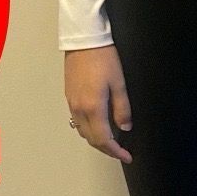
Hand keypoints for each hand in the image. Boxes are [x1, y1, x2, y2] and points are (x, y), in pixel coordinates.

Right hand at [63, 44, 133, 163]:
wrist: (84, 39)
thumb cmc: (103, 58)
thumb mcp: (119, 83)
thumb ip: (122, 108)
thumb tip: (125, 127)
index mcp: (93, 108)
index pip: (104, 139)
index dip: (116, 151)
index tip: (127, 156)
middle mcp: (79, 109)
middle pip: (91, 139)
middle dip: (106, 149)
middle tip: (121, 151)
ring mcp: (72, 103)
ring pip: (82, 132)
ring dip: (96, 140)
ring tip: (111, 140)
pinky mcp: (69, 96)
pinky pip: (77, 121)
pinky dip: (88, 129)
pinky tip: (98, 124)